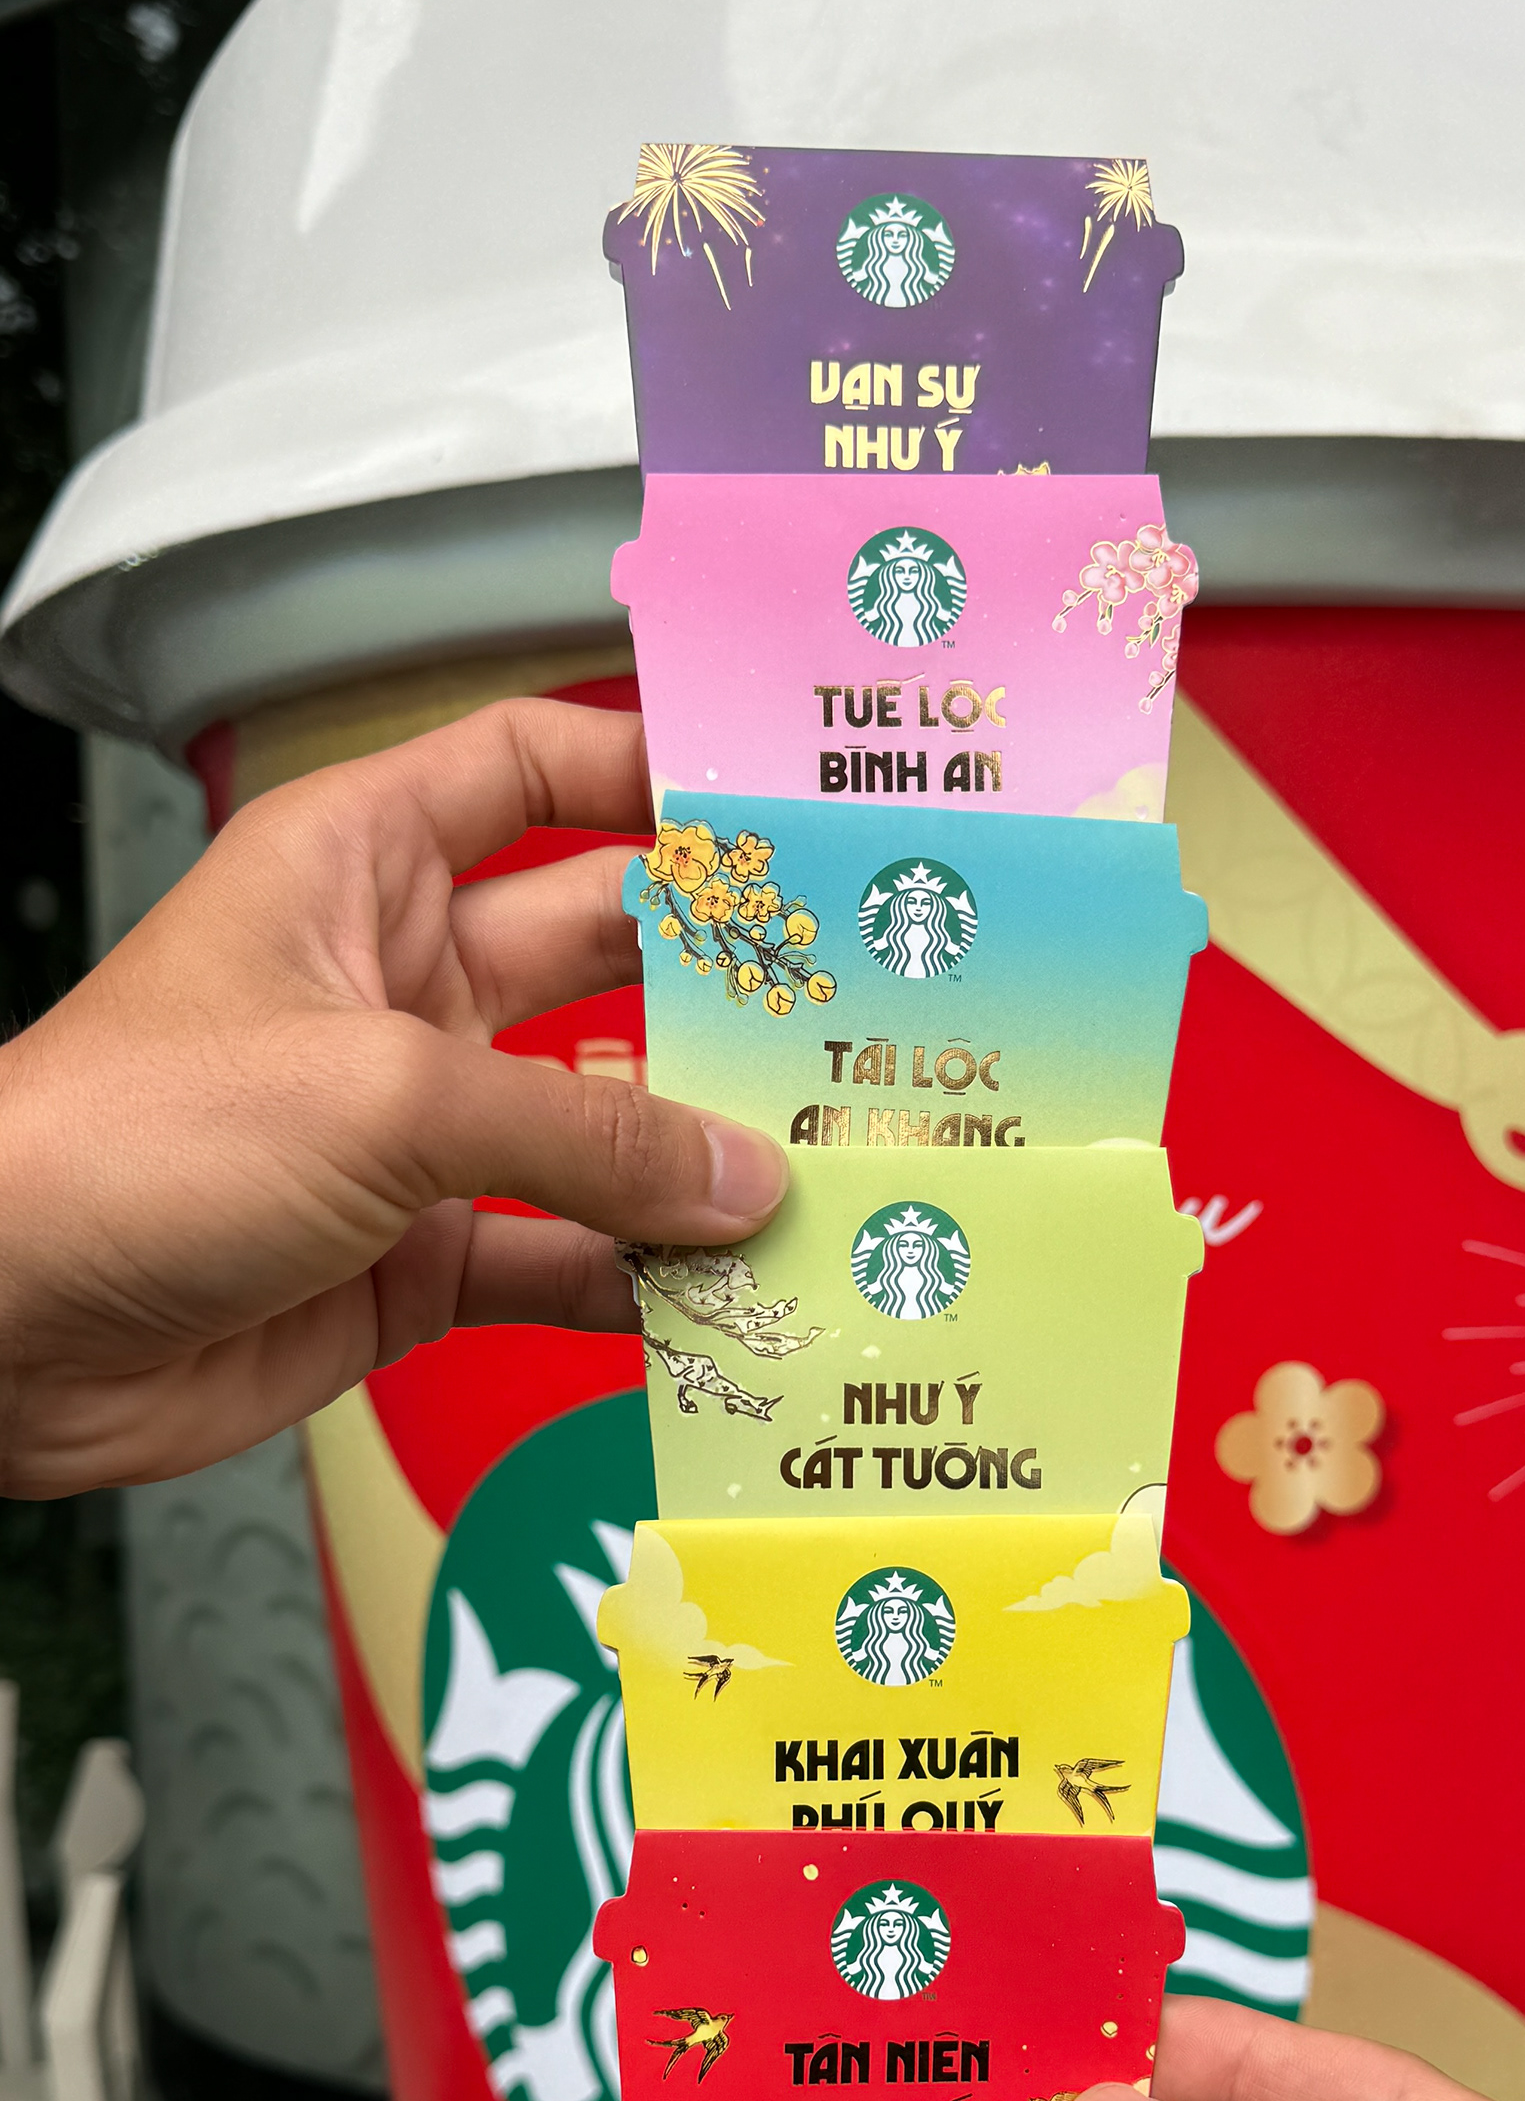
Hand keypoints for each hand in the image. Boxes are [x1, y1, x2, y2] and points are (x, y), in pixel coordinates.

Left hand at [0, 699, 787, 1491]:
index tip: (781, 796)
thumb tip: (740, 1178)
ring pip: (601, 1123)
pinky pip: (566, 1258)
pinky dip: (643, 1281)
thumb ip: (582, 1139)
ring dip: (700, 1153)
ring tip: (832, 1164)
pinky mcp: (418, 1260)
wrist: (0, 1331)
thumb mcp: (384, 1101)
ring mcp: (414, 1130)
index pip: (531, 769)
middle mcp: (398, 984)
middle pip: (603, 951)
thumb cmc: (126, 1143)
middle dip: (722, 979)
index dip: (650, 768)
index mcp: (360, 865)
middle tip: (862, 1001)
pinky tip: (731, 1293)